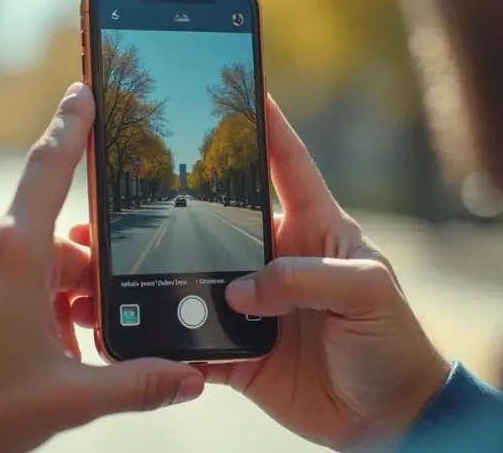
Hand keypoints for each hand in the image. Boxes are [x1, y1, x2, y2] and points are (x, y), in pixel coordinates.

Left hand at [0, 83, 204, 452]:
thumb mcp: (62, 400)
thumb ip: (134, 383)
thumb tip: (188, 377)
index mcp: (11, 250)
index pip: (51, 165)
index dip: (73, 124)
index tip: (83, 91)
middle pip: (39, 241)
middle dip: (65, 283)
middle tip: (74, 338)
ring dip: (23, 297)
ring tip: (25, 358)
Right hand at [68, 95, 448, 450]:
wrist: (387, 417)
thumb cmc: (394, 341)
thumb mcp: (368, 291)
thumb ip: (308, 279)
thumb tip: (242, 289)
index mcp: (317, 227)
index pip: (288, 163)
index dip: (266, 123)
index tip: (240, 85)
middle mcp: (279, 258)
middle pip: (221, 217)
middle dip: (183, 197)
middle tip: (142, 178)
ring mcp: (255, 303)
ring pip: (196, 275)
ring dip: (157, 269)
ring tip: (109, 256)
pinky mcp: (239, 349)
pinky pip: (193, 336)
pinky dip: (164, 334)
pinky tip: (130, 323)